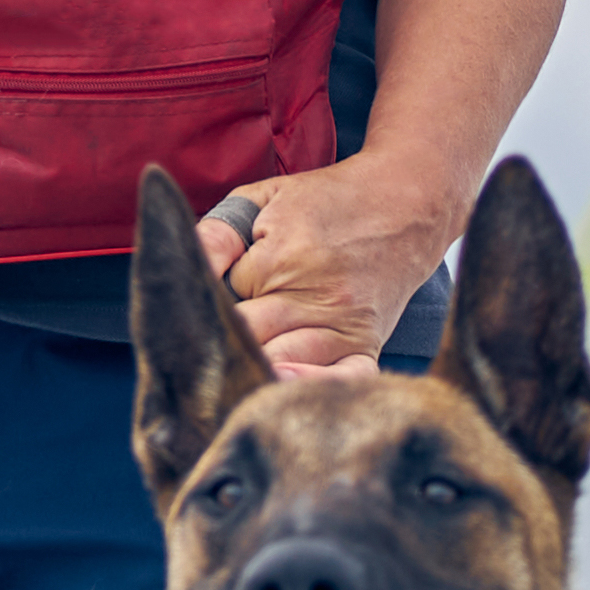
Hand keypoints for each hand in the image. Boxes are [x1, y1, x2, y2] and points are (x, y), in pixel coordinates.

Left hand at [212, 154, 468, 377]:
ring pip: (284, 365)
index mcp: (282, 260)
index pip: (224, 303)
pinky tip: (290, 389)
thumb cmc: (325, 203)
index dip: (212, 305)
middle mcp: (317, 296)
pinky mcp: (368, 341)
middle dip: (227, 341)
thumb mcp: (262, 200)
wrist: (406, 204)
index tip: (210, 307)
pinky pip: (344, 378)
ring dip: (258, 370)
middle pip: (248, 341)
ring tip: (238, 375)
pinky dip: (315, 385)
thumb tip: (183, 271)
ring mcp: (346, 323)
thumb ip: (215, 235)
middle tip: (214, 346)